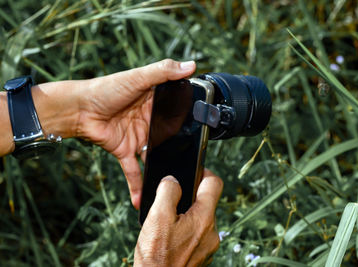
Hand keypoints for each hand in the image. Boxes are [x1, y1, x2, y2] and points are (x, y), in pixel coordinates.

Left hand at [77, 59, 195, 208]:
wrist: (78, 108)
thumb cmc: (106, 88)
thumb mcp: (137, 77)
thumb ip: (164, 72)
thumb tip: (191, 66)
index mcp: (155, 102)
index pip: (177, 110)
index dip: (190, 118)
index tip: (207, 129)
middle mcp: (149, 120)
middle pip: (169, 136)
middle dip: (182, 148)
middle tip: (197, 162)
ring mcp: (138, 137)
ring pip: (155, 156)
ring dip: (163, 169)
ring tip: (177, 185)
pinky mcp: (125, 150)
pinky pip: (134, 170)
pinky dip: (137, 185)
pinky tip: (143, 200)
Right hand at [134, 169, 222, 266]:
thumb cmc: (157, 257)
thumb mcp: (157, 217)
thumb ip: (168, 192)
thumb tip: (173, 180)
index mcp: (203, 218)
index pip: (214, 183)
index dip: (204, 173)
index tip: (192, 173)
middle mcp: (211, 231)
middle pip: (206, 202)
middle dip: (189, 197)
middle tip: (170, 201)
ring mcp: (208, 245)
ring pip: (201, 219)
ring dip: (186, 215)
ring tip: (167, 222)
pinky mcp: (202, 256)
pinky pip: (197, 234)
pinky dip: (186, 231)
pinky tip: (170, 237)